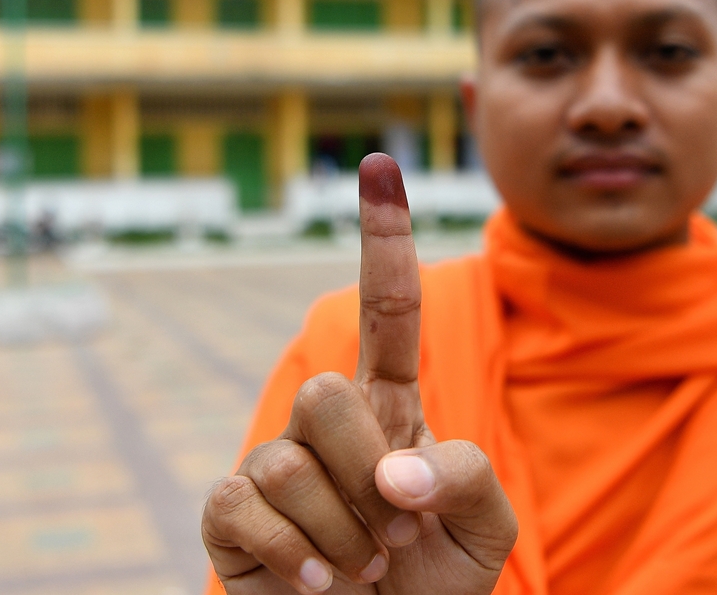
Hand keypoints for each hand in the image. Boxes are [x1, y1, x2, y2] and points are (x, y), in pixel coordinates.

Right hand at [202, 153, 517, 593]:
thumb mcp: (485, 529)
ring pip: (293, 458)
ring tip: (362, 568)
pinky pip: (247, 508)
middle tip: (394, 537)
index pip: (390, 312)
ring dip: (345, 537)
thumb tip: (394, 472)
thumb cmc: (435, 582)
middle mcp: (328, 422)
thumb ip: (467, 478)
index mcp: (393, 407)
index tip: (381, 164)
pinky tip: (319, 586)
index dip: (385, 238)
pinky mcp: (231, 513)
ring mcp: (275, 463)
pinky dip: (298, 561)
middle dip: (368, 475)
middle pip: (330, 393)